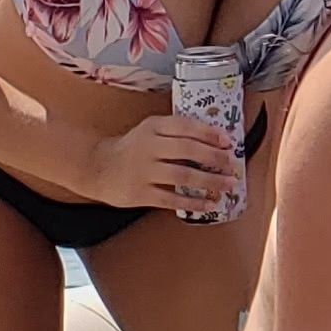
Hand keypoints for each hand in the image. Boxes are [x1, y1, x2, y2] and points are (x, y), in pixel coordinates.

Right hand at [81, 115, 238, 213]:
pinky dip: (193, 202)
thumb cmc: (133, 148)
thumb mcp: (150, 131)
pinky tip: (209, 204)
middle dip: (215, 158)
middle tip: (233, 165)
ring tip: (228, 185)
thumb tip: (216, 141)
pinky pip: (171, 198)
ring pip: (183, 174)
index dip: (209, 133)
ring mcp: (143, 170)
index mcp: (153, 127)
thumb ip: (176, 132)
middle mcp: (148, 146)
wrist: (97, 168)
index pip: (186, 126)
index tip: (228, 141)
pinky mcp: (140, 193)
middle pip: (188, 149)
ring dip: (210, 181)